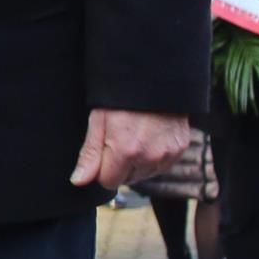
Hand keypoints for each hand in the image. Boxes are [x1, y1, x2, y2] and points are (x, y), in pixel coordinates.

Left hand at [71, 108, 191, 189]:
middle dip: (120, 165)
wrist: (155, 77)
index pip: (109, 181)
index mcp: (126, 151)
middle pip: (127, 179)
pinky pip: (161, 165)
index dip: (102, 168)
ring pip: (145, 174)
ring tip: (135, 136)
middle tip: (120, 138)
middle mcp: (149, 157)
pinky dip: (154, 157)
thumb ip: (89, 154)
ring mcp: (167, 154)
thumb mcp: (99, 121)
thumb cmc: (122, 97)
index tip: (103, 150)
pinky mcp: (179, 149)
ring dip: (137, 163)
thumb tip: (78, 181)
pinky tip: (149, 137)